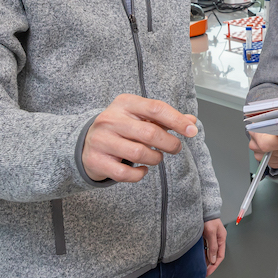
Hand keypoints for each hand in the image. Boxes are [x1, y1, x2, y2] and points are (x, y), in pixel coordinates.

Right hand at [82, 94, 197, 182]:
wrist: (85, 142)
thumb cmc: (120, 128)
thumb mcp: (140, 116)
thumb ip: (165, 119)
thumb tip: (191, 121)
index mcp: (125, 103)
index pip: (156, 108)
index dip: (177, 120)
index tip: (192, 131)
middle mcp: (110, 119)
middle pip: (150, 133)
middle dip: (170, 143)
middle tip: (175, 148)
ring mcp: (101, 140)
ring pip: (139, 153)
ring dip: (155, 158)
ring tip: (156, 157)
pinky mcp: (96, 161)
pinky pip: (125, 173)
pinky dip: (140, 174)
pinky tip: (142, 170)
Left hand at [202, 219, 226, 275]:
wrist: (204, 210)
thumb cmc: (209, 219)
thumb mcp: (211, 233)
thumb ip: (212, 246)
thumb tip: (213, 259)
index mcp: (221, 239)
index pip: (220, 256)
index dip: (215, 265)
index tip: (209, 271)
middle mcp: (217, 240)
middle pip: (215, 255)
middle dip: (210, 264)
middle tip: (204, 272)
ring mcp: (211, 239)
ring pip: (209, 253)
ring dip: (206, 260)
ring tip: (200, 267)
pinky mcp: (205, 237)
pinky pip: (204, 248)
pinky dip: (202, 254)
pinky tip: (198, 258)